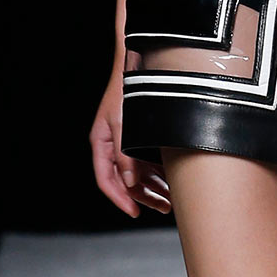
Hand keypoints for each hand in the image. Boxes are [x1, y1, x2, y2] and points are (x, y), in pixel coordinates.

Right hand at [90, 63, 172, 218]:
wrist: (141, 63)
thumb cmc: (128, 89)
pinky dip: (160, 173)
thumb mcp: (123, 123)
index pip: (106, 180)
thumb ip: (124, 154)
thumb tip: (129, 183)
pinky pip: (149, 162)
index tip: (135, 213)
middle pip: (126, 180)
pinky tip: (174, 181)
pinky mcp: (141, 136)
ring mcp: (127, 141)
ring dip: (154, 188)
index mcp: (101, 142)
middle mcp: (113, 145)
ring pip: (139, 173)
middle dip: (144, 197)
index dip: (120, 199)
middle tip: (164, 208)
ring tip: (172, 200)